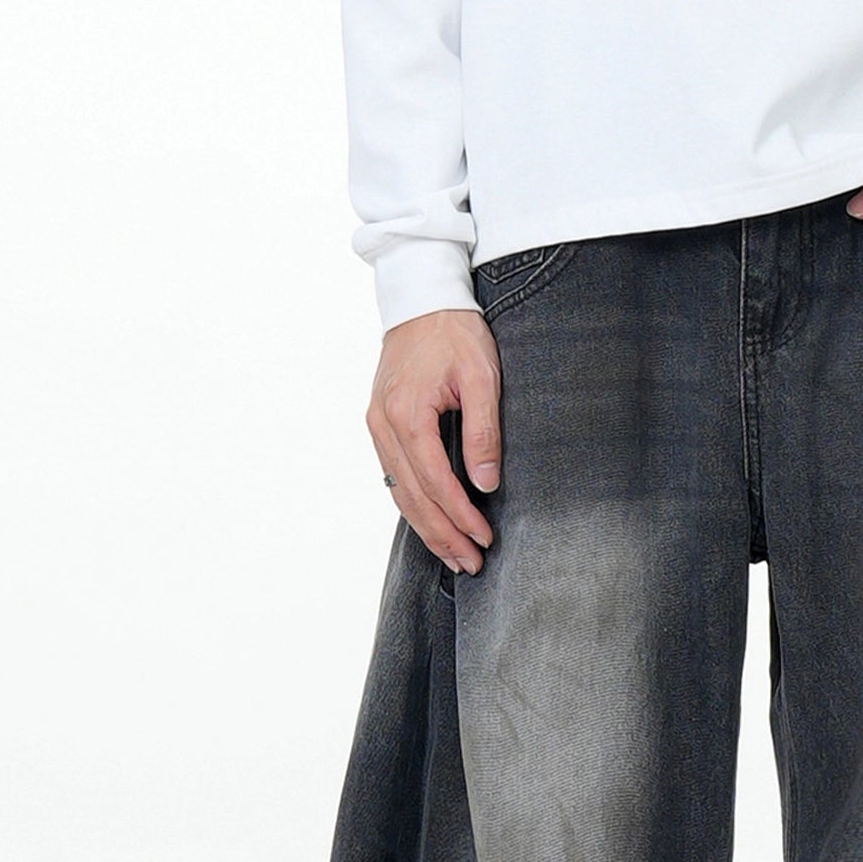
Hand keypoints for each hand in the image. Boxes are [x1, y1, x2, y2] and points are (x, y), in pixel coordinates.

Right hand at [367, 307, 501, 575]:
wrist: (422, 297)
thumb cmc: (455, 332)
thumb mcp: (482, 376)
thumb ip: (483, 431)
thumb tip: (486, 484)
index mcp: (406, 413)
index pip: (435, 481)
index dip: (460, 516)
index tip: (485, 539)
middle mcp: (383, 424)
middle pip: (413, 497)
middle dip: (444, 536)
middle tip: (471, 564)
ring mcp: (377, 426)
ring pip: (400, 493)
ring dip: (428, 529)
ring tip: (455, 557)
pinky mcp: (380, 425)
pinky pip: (395, 477)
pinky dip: (415, 507)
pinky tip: (434, 526)